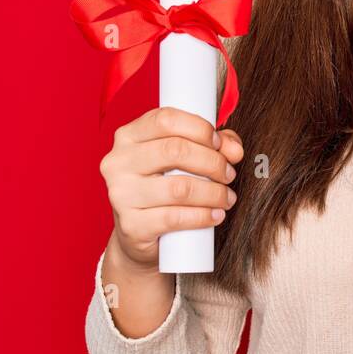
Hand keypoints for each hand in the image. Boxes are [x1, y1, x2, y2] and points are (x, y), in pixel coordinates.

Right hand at [99, 106, 244, 270]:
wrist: (136, 233)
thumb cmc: (163, 187)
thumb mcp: (182, 158)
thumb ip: (212, 145)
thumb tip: (234, 149)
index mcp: (128, 136)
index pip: (165, 119)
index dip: (199, 128)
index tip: (218, 144)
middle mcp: (118, 162)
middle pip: (175, 150)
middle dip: (212, 162)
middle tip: (228, 174)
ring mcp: (121, 194)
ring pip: (179, 187)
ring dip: (214, 192)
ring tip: (227, 198)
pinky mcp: (131, 225)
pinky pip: (175, 218)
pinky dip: (203, 216)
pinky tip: (216, 215)